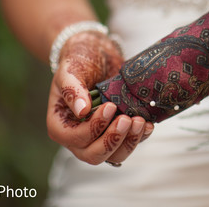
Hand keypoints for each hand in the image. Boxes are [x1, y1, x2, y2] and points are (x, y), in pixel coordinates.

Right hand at [46, 30, 153, 164]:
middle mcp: (78, 137)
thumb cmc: (79, 61)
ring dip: (129, 142)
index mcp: (61, 125)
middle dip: (112, 140)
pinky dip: (140, 137)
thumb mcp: (70, 70)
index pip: (74, 139)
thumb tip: (82, 111)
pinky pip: (129, 144)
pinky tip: (148, 123)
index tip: (109, 106)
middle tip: (126, 119)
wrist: (98, 54)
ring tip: (140, 122)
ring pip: (114, 155)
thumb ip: (72, 89)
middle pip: (94, 155)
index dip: (93, 128)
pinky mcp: (118, 132)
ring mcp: (99, 137)